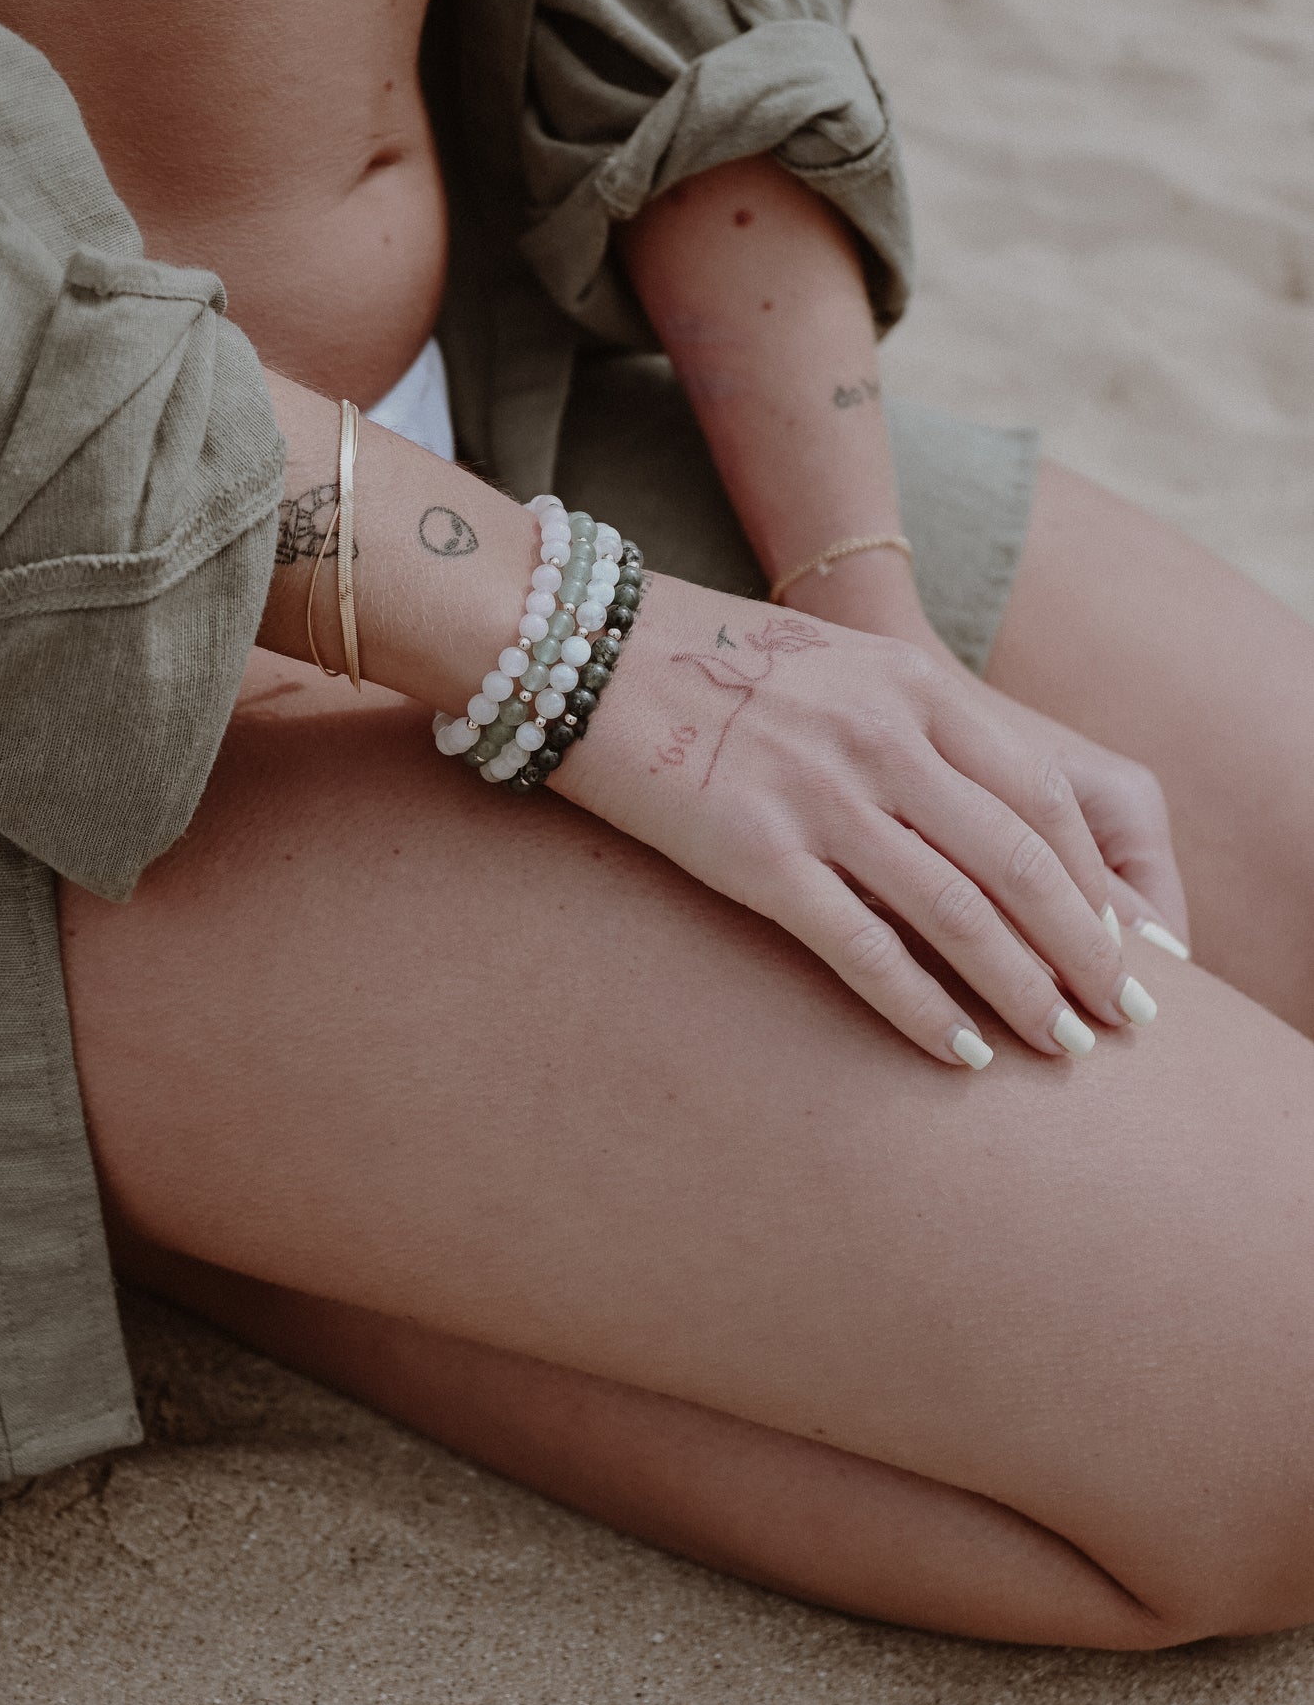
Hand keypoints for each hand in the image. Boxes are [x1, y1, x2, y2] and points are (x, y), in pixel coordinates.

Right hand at [554, 574, 1149, 1068]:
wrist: (581, 651)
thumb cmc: (707, 657)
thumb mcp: (836, 662)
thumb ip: (911, 719)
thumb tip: (977, 802)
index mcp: (913, 685)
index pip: (1042, 796)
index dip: (1094, 879)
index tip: (1123, 937)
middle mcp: (884, 740)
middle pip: (1022, 863)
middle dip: (1084, 949)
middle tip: (1121, 1014)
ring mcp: (823, 799)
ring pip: (960, 914)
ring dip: (1024, 990)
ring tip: (1064, 1046)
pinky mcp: (759, 858)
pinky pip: (864, 950)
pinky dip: (923, 1010)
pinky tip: (962, 1053)